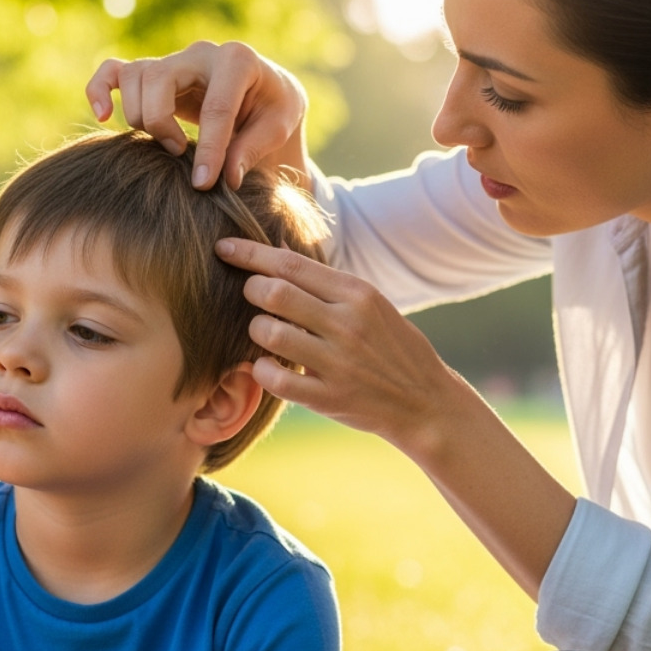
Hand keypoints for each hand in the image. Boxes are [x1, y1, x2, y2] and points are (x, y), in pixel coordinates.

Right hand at [85, 41, 308, 189]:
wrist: (265, 95)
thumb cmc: (274, 111)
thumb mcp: (279, 127)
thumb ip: (254, 149)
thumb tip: (225, 177)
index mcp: (239, 60)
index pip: (216, 106)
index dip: (209, 149)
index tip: (203, 184)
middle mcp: (201, 53)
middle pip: (158, 79)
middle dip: (163, 124)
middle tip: (180, 154)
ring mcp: (173, 60)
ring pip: (135, 76)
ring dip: (141, 116)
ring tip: (167, 144)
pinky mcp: (154, 74)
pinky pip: (113, 71)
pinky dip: (100, 90)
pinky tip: (101, 117)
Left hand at [214, 238, 467, 455]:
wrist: (425, 402)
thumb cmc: (392, 348)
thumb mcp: (372, 305)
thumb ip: (328, 285)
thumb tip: (278, 255)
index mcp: (358, 295)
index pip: (291, 264)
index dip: (250, 253)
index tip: (224, 247)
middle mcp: (348, 324)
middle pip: (275, 294)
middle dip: (250, 290)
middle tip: (249, 296)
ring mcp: (338, 363)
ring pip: (270, 334)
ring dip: (255, 331)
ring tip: (263, 333)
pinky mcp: (329, 398)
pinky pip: (276, 380)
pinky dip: (261, 371)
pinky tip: (266, 367)